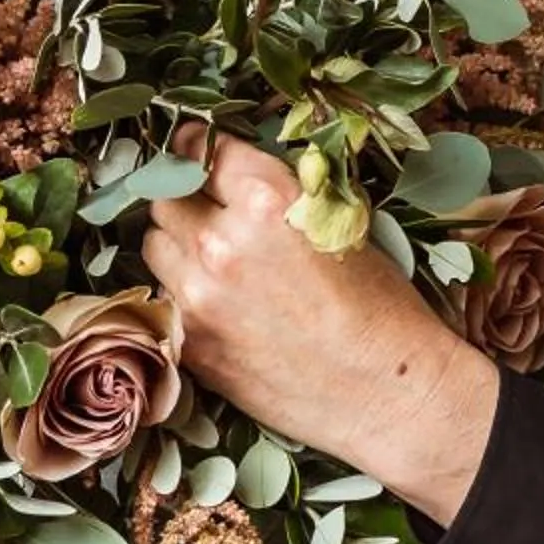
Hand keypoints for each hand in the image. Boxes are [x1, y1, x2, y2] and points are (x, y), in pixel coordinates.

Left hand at [142, 132, 500, 522]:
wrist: (389, 394)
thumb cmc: (383, 310)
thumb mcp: (343, 226)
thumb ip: (281, 195)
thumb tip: (239, 175)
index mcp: (267, 197)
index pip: (199, 150)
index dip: (198, 152)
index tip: (199, 159)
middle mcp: (222, 240)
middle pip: (166, 199)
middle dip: (188, 205)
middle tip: (215, 221)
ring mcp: (198, 294)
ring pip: (154, 247)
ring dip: (177, 250)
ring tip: (218, 270)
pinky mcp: (189, 342)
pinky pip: (162, 299)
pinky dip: (181, 297)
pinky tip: (219, 310)